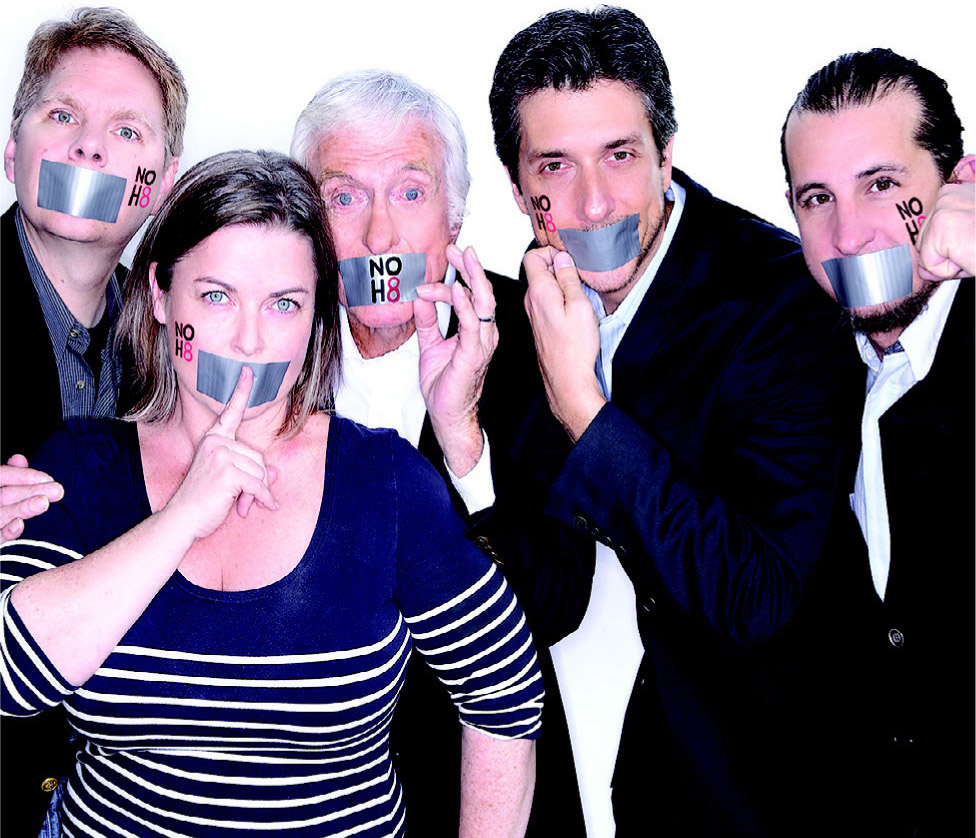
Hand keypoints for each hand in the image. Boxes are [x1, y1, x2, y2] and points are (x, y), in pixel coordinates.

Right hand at [1, 455, 64, 542]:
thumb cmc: (6, 504)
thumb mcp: (7, 490)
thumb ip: (13, 476)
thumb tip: (19, 458)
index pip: (3, 476)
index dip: (24, 476)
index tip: (49, 478)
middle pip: (6, 495)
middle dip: (31, 490)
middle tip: (58, 490)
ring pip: (2, 514)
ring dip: (22, 508)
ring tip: (43, 503)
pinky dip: (8, 531)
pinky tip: (20, 524)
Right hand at [165, 367, 277, 540]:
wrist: (182, 519)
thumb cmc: (204, 499)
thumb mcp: (230, 480)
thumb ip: (252, 471)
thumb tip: (275, 472)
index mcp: (213, 439)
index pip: (231, 413)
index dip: (241, 391)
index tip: (250, 371)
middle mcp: (216, 442)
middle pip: (258, 456)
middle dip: (257, 480)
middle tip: (243, 498)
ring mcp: (220, 455)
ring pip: (261, 471)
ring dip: (257, 492)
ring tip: (241, 504)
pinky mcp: (227, 472)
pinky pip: (258, 485)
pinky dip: (261, 499)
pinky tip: (250, 509)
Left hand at [414, 244, 498, 475]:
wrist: (448, 415)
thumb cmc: (446, 385)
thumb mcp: (430, 345)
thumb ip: (428, 321)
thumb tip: (420, 298)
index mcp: (475, 330)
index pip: (468, 295)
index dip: (453, 279)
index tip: (435, 269)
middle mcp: (483, 334)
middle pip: (482, 292)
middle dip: (470, 267)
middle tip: (457, 247)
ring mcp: (481, 343)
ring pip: (483, 302)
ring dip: (473, 278)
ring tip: (463, 257)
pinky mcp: (473, 354)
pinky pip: (472, 324)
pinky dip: (465, 304)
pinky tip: (458, 289)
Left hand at [523, 247, 604, 440]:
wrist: (567, 379)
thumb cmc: (574, 348)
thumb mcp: (579, 305)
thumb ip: (569, 278)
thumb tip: (563, 258)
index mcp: (538, 292)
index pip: (532, 256)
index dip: (550, 252)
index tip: (567, 259)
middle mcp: (531, 301)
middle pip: (538, 270)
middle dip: (557, 267)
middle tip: (577, 277)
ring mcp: (533, 314)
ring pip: (543, 287)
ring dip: (560, 285)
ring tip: (578, 295)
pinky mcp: (539, 325)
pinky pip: (546, 301)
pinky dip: (559, 299)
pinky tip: (573, 311)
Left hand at [917, 156, 974, 280]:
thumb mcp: (969, 241)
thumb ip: (944, 250)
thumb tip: (922, 269)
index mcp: (957, 194)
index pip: (933, 232)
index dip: (954, 248)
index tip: (973, 241)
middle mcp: (948, 195)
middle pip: (925, 242)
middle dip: (949, 255)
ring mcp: (944, 209)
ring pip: (926, 254)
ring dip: (952, 263)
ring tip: (975, 250)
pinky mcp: (942, 227)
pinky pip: (930, 265)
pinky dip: (951, 270)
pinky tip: (971, 255)